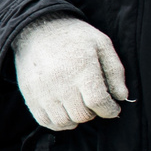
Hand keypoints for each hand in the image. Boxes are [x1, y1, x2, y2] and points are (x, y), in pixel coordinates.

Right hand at [12, 16, 129, 131]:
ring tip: (78, 106)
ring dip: (75, 118)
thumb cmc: (73, 36)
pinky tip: (64, 110)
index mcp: (82, 68)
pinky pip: (45, 121)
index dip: (110, 110)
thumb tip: (120, 96)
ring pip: (64, 122)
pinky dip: (58, 122)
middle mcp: (61, 82)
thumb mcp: (101, 44)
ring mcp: (42, 91)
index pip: (99, 103)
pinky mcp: (30, 95)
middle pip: (82, 115)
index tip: (112, 107)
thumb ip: (115, 71)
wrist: (36, 27)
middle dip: (93, 113)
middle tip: (93, 102)